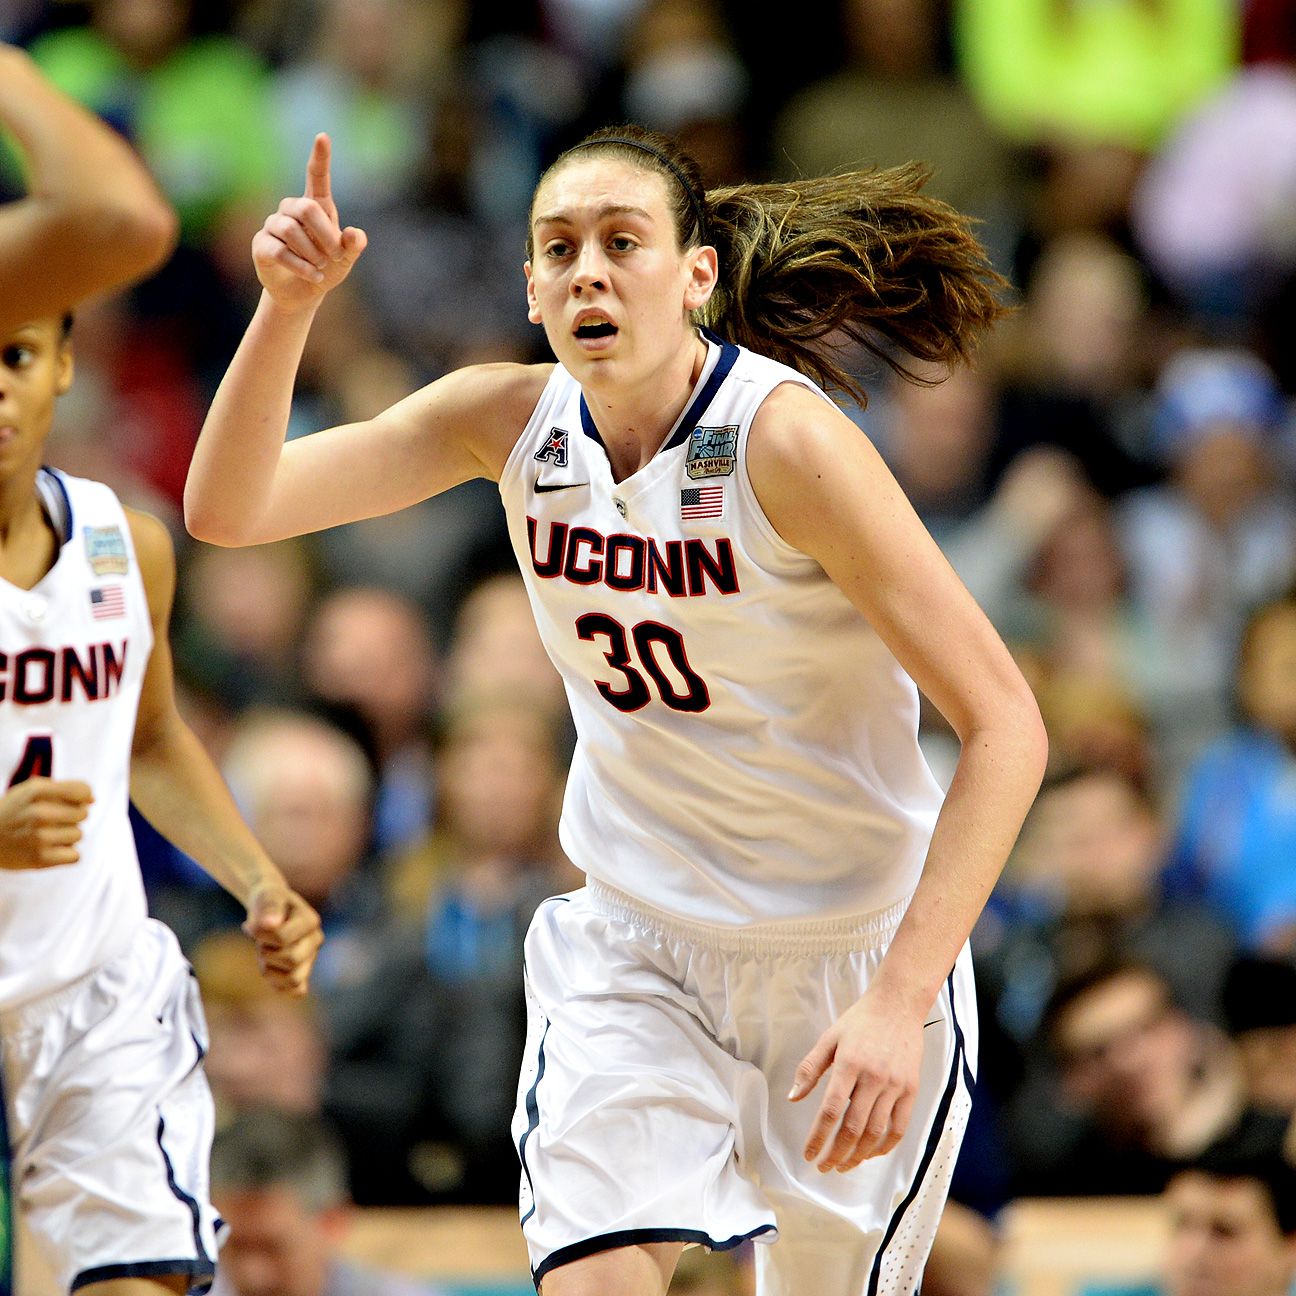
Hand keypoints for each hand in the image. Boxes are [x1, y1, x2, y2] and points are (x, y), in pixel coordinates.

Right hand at [0, 778, 92, 868]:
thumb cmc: (15, 811)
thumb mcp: (32, 790)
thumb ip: (65, 788)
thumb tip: (92, 800)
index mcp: (37, 791)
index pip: (84, 791)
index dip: (82, 797)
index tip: (71, 801)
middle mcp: (39, 813)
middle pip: (83, 814)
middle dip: (72, 817)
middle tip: (51, 821)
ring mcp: (39, 837)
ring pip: (79, 835)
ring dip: (67, 836)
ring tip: (45, 836)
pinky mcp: (40, 859)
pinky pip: (76, 855)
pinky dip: (66, 854)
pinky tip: (49, 850)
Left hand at [242, 883, 323, 996]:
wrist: (269, 909)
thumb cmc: (267, 901)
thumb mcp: (266, 896)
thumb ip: (269, 906)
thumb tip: (270, 924)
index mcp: (311, 921)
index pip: (283, 938)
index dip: (260, 935)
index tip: (250, 926)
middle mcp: (315, 940)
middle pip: (291, 960)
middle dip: (266, 952)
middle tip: (259, 942)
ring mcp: (310, 958)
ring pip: (294, 979)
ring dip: (270, 969)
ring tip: (264, 955)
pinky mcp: (303, 972)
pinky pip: (296, 991)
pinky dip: (280, 985)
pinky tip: (269, 969)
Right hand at [252, 133, 365, 311]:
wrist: (303, 293)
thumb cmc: (325, 268)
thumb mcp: (345, 259)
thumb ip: (353, 246)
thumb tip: (356, 234)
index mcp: (315, 207)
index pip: (316, 177)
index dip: (320, 158)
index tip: (323, 136)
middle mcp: (291, 210)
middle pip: (305, 208)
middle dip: (325, 234)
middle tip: (334, 255)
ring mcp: (273, 226)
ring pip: (291, 231)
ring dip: (312, 253)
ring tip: (320, 266)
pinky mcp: (261, 245)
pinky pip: (280, 251)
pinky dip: (301, 267)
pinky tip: (314, 275)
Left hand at [789, 988, 924, 1171]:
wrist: (898, 1006)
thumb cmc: (860, 1021)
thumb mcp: (829, 1038)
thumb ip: (810, 1068)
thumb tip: (793, 1097)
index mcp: (849, 1064)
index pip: (831, 1110)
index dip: (818, 1137)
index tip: (808, 1154)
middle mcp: (873, 1078)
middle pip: (853, 1127)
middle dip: (836, 1153)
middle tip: (823, 1167)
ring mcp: (894, 1085)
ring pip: (875, 1132)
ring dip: (858, 1155)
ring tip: (844, 1165)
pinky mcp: (911, 1090)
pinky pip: (899, 1127)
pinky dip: (885, 1146)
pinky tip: (870, 1153)